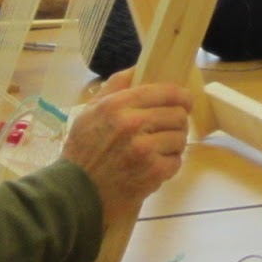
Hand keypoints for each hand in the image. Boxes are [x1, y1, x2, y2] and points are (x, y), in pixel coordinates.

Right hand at [60, 78, 189, 223]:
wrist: (76, 193)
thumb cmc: (82, 151)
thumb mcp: (89, 111)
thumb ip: (114, 87)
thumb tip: (138, 68)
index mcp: (116, 105)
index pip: (164, 91)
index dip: (180, 95)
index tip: (185, 99)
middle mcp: (131, 124)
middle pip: (178, 114)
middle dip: (177, 121)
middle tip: (169, 127)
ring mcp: (144, 149)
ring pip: (180, 138)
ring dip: (173, 144)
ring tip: (158, 148)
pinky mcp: (153, 172)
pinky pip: (177, 161)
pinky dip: (169, 164)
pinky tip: (153, 166)